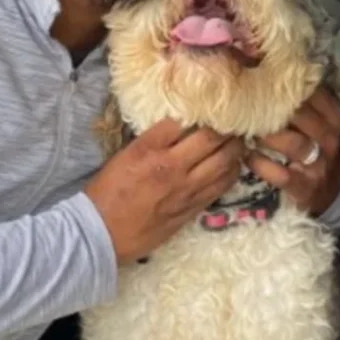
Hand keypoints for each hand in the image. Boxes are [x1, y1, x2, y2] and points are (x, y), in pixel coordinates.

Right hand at [85, 119, 245, 264]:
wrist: (101, 233)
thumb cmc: (106, 193)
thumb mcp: (122, 156)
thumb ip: (150, 141)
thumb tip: (178, 128)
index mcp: (148, 149)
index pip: (183, 120)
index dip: (199, 111)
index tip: (208, 107)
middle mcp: (170, 166)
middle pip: (211, 138)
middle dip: (226, 126)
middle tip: (233, 120)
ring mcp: (184, 189)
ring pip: (224, 162)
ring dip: (235, 148)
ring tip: (238, 140)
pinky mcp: (191, 208)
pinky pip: (221, 186)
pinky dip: (231, 172)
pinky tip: (233, 165)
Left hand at [246, 85, 339, 215]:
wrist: (329, 195)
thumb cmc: (317, 150)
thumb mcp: (318, 123)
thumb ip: (301, 101)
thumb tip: (266, 69)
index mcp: (335, 116)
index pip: (311, 93)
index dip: (283, 86)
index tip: (258, 81)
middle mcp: (332, 138)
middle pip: (300, 115)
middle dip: (269, 110)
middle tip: (244, 106)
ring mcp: (321, 164)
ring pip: (292, 143)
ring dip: (265, 136)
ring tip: (245, 131)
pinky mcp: (306, 188)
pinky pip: (280, 173)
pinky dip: (260, 164)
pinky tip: (247, 156)